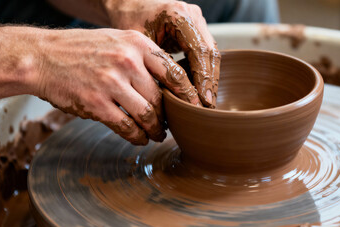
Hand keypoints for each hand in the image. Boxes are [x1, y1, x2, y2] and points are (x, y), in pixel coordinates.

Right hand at [34, 28, 200, 144]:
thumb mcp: (118, 41)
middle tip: (171, 125)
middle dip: (169, 117)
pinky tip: (139, 138)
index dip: (188, 95)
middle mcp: (127, 62)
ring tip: (157, 134)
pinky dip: (137, 137)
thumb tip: (169, 86)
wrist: (43, 57)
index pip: (174, 73)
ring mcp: (111, 83)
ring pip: (147, 115)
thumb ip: (144, 59)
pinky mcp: (96, 104)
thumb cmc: (83, 50)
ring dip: (156, 130)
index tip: (195, 108)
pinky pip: (126, 127)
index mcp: (137, 44)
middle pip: (161, 99)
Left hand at [103, 0, 220, 106]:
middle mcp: (192, 15)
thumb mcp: (139, 46)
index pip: (199, 51)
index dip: (203, 78)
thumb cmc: (128, 21)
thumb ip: (157, 66)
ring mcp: (197, 21)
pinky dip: (204, 72)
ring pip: (212, 54)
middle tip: (208, 105)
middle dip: (210, 81)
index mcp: (179, 15)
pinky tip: (200, 90)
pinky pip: (205, 53)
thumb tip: (172, 97)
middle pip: (211, 52)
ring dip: (210, 78)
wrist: (127, 6)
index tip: (203, 100)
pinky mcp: (196, 29)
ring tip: (206, 102)